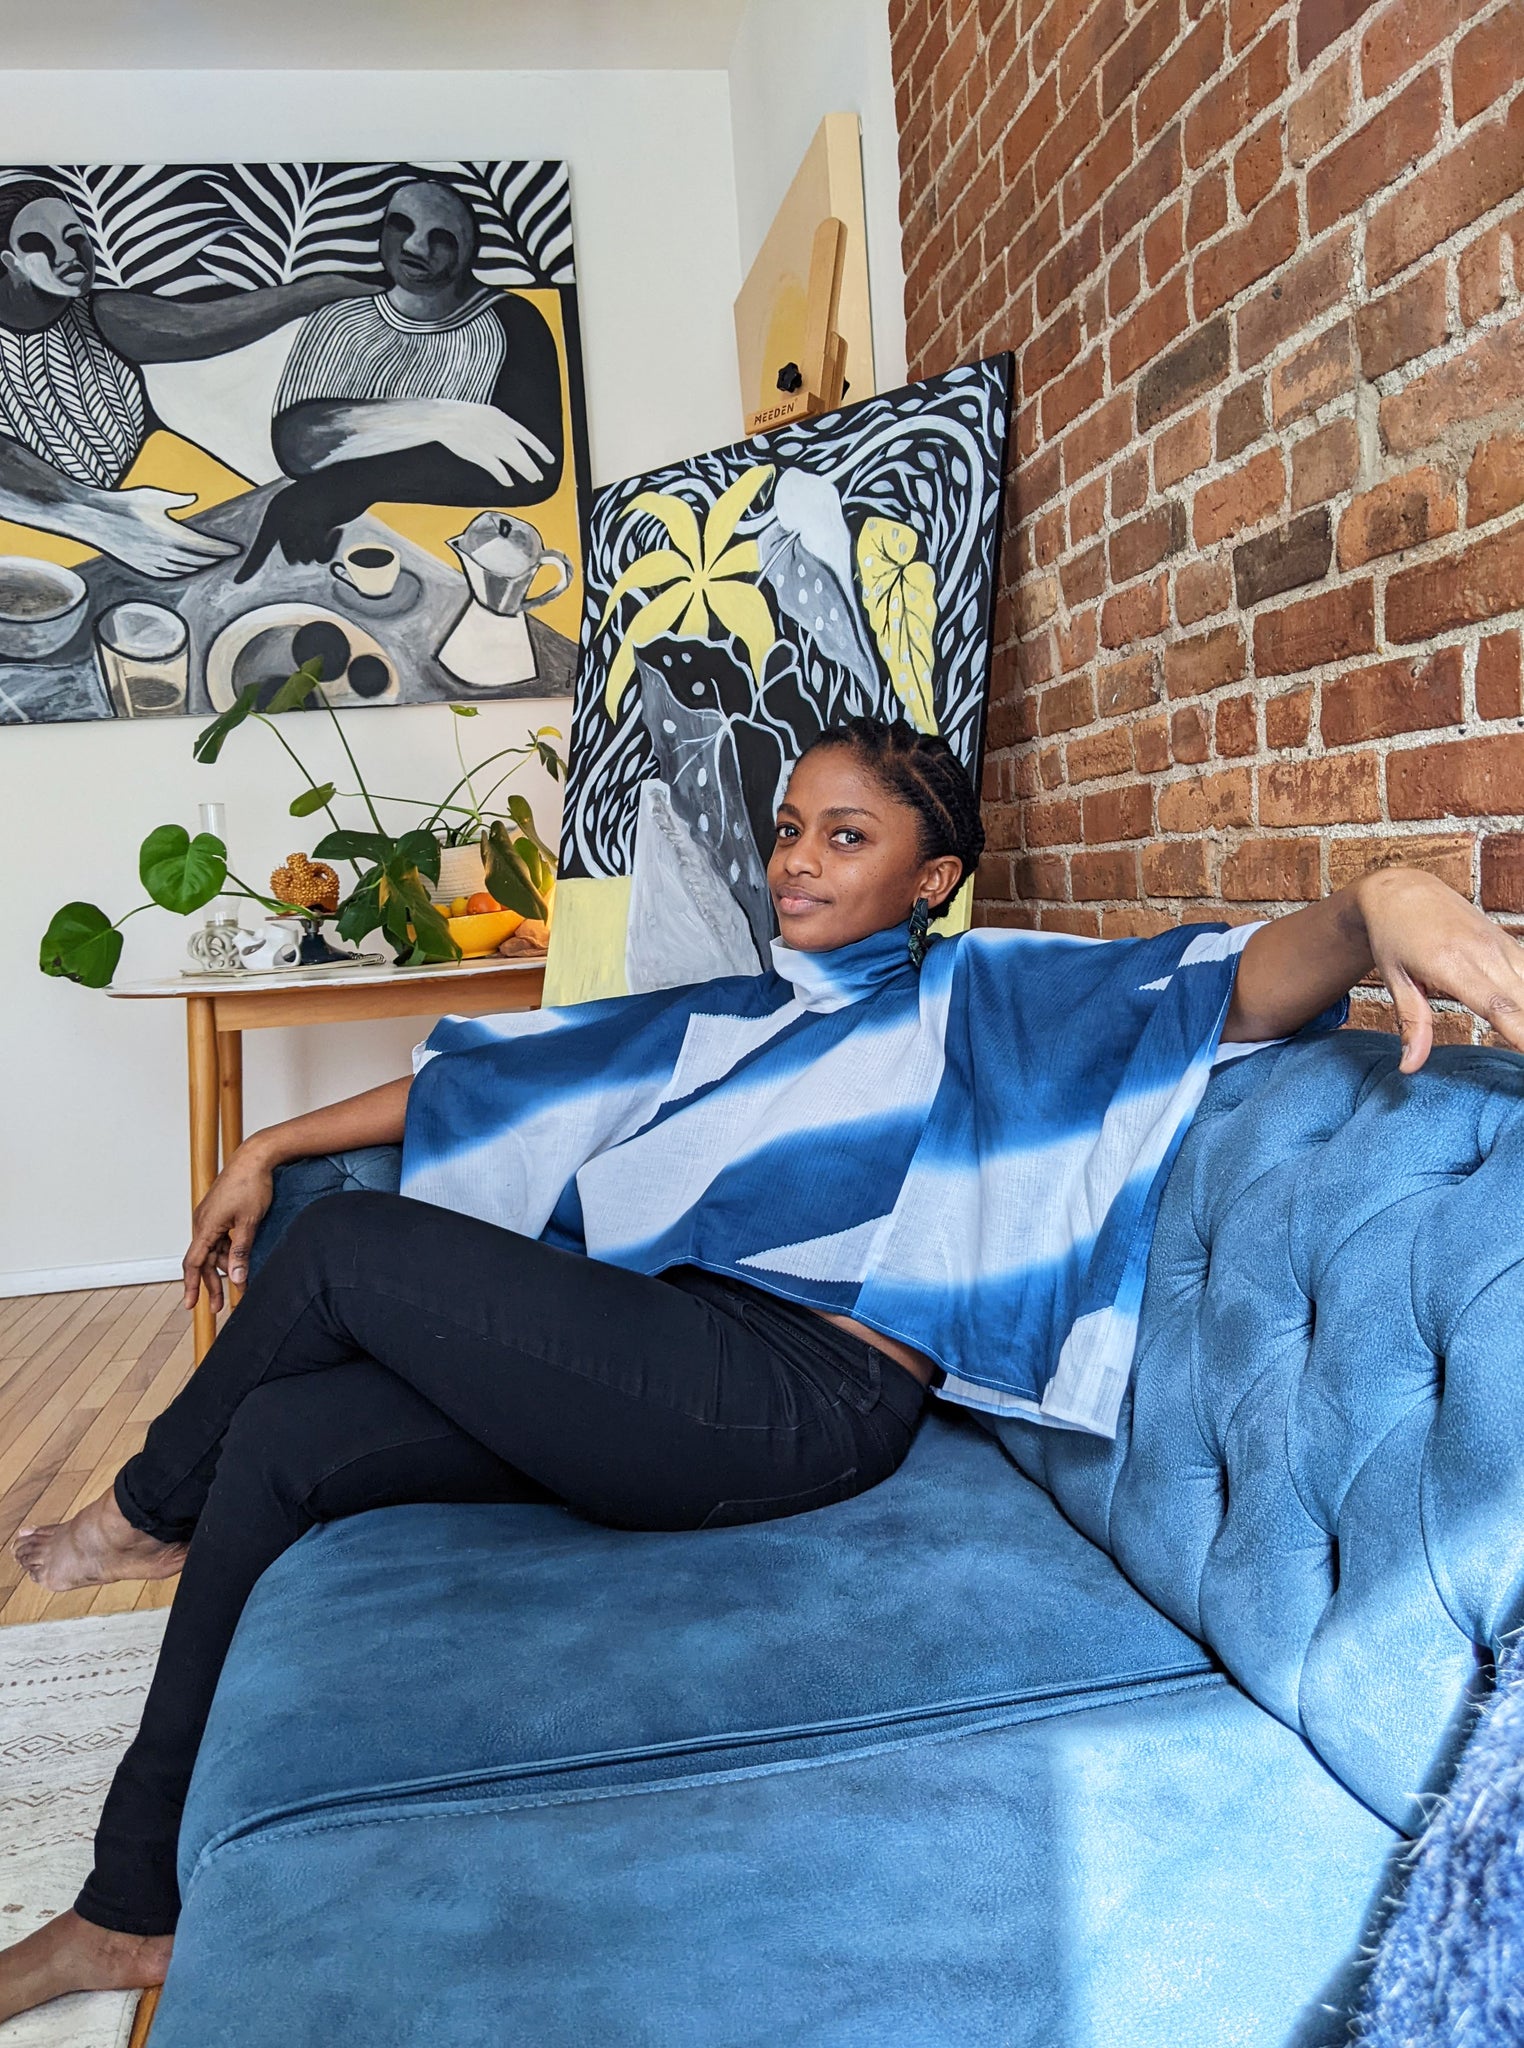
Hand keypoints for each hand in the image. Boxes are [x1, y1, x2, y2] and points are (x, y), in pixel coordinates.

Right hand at [93, 488, 239, 578]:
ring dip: (201, 567)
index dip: (222, 549)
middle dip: (215, 558)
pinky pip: (170, 575)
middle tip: (228, 556)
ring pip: (185, 570)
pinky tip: (189, 569)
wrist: (93, 519)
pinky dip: (183, 572)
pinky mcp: (143, 568)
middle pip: (198, 560)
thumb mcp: (151, 496)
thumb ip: (176, 499)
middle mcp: (164, 552)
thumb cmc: (122, 504)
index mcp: (170, 534)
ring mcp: (153, 563)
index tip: (236, 550)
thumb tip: (194, 497)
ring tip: (212, 562)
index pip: (204, 546)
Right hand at [182, 1142, 274, 1313]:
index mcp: (206, 1226)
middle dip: (210, 1284)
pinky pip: (219, 1239)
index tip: (190, 1304)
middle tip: (217, 1306)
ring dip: (222, 1268)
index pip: (194, 1262)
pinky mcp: (219, 1212)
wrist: (256, 1157)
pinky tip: (238, 1262)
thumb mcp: (249, 1222)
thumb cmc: (252, 1185)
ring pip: (213, 1250)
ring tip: (237, 1286)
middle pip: (203, 1260)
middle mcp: (203, 1222)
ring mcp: (210, 1217)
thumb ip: (241, 1251)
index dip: (191, 1285)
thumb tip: (236, 1277)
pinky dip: (228, 1252)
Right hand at [438, 403, 552, 486]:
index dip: (541, 450)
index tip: (549, 459)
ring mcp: (493, 445)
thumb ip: (501, 426)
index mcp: (504, 420)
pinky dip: (505, 477)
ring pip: (515, 462)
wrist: (445, 418)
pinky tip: (509, 482)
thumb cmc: (461, 414)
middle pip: (523, 453)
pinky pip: (499, 470)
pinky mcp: (482, 455)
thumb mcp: (487, 413)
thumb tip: (511, 437)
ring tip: (531, 479)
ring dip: (525, 472)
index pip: (529, 438)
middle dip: (532, 466)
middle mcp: (502, 432)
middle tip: (538, 476)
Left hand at [1356, 867, 1523, 1071]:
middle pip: (1523, 1000)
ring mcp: (1499, 945)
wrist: (1401, 892)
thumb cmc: (1393, 938)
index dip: (1522, 1032)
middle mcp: (1483, 953)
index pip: (1498, 1006)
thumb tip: (1410, 1067)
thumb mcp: (1395, 980)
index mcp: (1452, 964)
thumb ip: (1412, 1023)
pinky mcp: (1507, 942)